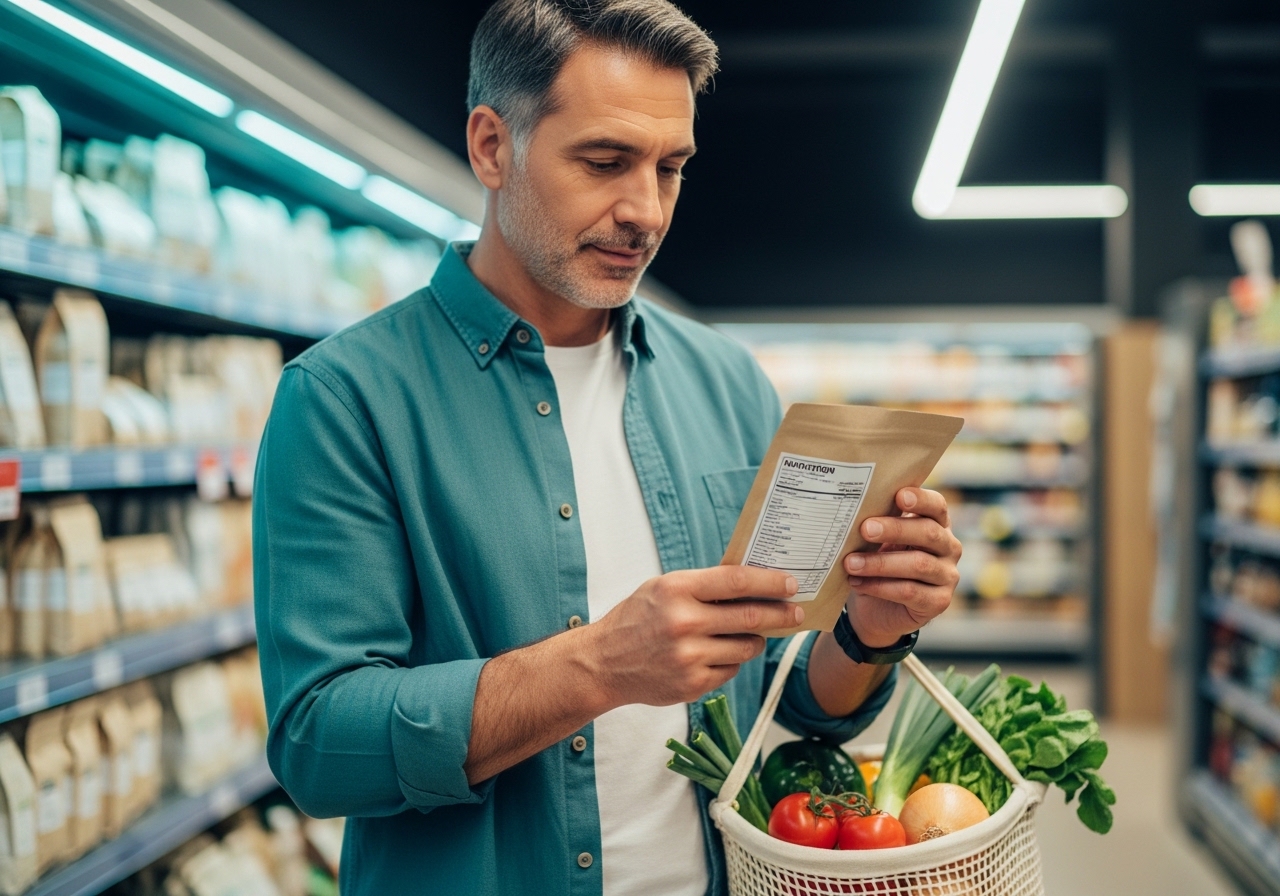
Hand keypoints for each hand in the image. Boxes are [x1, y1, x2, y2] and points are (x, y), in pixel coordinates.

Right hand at [585, 566, 803, 708]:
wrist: (603, 663)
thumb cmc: (636, 620)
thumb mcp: (663, 588)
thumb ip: (703, 585)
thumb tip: (753, 582)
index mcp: (676, 590)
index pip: (737, 581)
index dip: (770, 582)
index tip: (791, 584)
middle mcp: (683, 623)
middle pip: (750, 617)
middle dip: (781, 614)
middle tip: (797, 612)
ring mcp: (688, 657)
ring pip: (746, 647)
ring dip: (756, 640)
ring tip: (751, 634)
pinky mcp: (692, 684)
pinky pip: (731, 671)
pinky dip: (732, 662)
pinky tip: (716, 655)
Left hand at [841, 487, 960, 648]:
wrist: (877, 608)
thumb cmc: (879, 562)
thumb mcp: (877, 541)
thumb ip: (876, 525)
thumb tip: (852, 508)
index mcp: (936, 524)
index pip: (937, 506)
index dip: (921, 500)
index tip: (900, 496)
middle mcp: (948, 547)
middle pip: (928, 532)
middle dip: (894, 529)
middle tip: (865, 529)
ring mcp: (947, 575)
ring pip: (918, 564)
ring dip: (880, 563)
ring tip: (850, 563)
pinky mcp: (939, 602)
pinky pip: (910, 591)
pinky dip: (880, 586)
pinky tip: (857, 583)